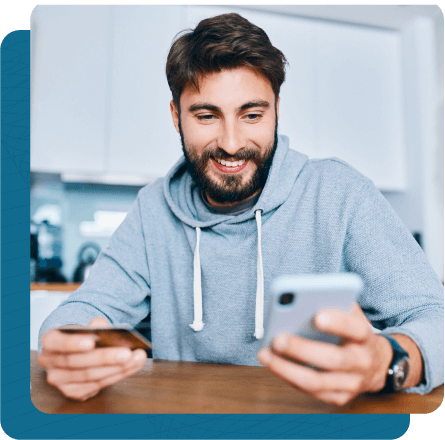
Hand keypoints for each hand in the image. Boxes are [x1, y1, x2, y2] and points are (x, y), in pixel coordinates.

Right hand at [37, 317, 146, 400]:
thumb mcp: (86, 326)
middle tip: (127, 353)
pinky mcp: (74, 392)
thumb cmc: (82, 336)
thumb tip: (102, 325)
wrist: (75, 350)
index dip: (74, 343)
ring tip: (137, 358)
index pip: (58, 343)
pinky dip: (117, 375)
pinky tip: (132, 366)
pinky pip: (98, 385)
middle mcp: (51, 363)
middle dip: (106, 358)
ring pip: (90, 377)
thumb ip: (94, 325)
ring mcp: (61, 380)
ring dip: (118, 368)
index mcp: (51, 341)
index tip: (92, 342)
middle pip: (78, 363)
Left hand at [257, 303, 391, 405]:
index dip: (338, 322)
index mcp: (365, 336)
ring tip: (265, 354)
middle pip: (333, 359)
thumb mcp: (350, 313)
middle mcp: (362, 362)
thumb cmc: (352, 332)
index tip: (316, 315)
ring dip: (287, 369)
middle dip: (302, 350)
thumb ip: (333, 304)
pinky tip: (273, 365)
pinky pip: (311, 392)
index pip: (355, 329)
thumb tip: (304, 298)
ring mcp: (351, 383)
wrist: (376, 363)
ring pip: (317, 381)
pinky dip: (289, 378)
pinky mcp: (338, 397)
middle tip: (278, 338)